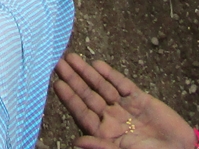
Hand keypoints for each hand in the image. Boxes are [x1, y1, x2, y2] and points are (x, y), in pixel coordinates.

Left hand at [53, 54, 194, 148]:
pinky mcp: (140, 100)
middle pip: (88, 96)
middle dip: (74, 79)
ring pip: (102, 87)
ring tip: (72, 58)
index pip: (82, 113)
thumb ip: (102, 147)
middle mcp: (112, 119)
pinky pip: (122, 84)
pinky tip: (97, 64)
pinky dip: (110, 74)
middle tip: (59, 63)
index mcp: (105, 134)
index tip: (57, 83)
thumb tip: (77, 142)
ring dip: (87, 73)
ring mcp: (125, 108)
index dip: (70, 98)